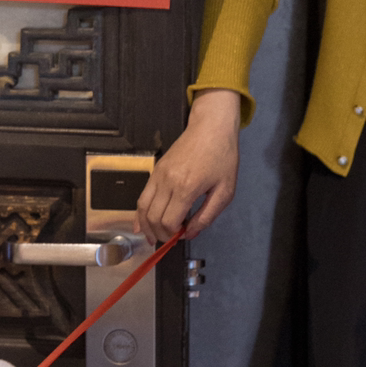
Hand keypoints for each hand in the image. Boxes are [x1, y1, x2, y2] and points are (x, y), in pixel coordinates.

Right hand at [135, 89, 240, 243]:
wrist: (211, 127)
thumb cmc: (222, 157)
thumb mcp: (225, 191)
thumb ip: (207, 215)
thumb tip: (190, 233)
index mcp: (186, 188)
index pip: (168, 222)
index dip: (173, 235)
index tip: (183, 235)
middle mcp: (167, 182)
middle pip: (152, 218)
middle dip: (159, 234)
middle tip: (170, 239)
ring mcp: (158, 174)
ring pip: (142, 207)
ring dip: (145, 226)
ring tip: (152, 238)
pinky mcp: (155, 169)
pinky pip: (142, 195)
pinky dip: (140, 212)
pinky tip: (142, 223)